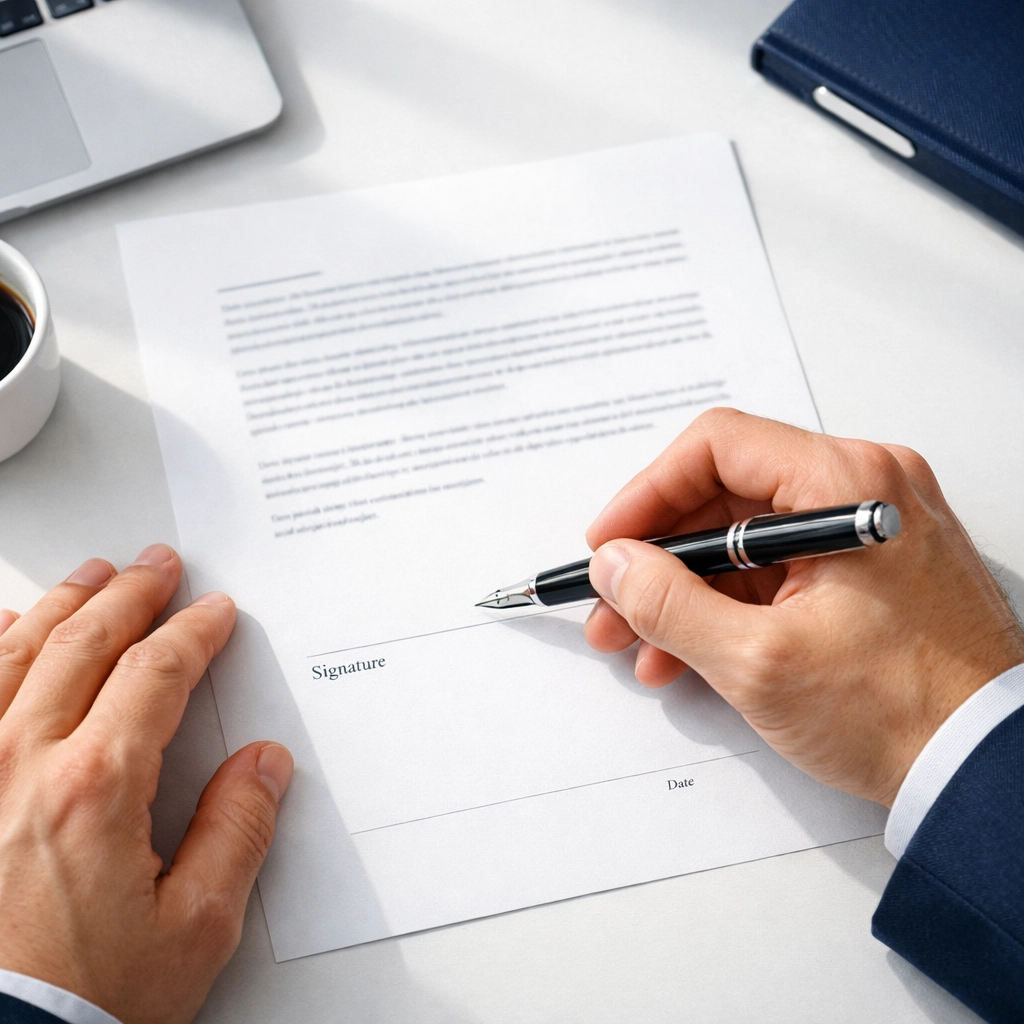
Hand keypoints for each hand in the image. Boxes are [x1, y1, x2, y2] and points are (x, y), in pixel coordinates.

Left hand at [0, 545, 292, 1023]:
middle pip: (86, 643)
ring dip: (63, 604)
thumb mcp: (193, 928)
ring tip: (90, 577)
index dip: (193, 633)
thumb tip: (264, 765)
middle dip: (130, 595)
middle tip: (156, 567)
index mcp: (96, 788)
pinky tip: (8, 629)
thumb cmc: (81, 1000)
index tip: (214, 615)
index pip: (156, 674)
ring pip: (16, 651)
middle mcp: (21, 764)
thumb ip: (237, 832)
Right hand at [584, 409, 1023, 806]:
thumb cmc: (906, 714)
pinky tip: (691, 652)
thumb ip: (670, 604)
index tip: (610, 544)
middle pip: (726, 494)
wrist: (987, 771)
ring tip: (643, 644)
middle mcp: (864, 489)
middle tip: (614, 604)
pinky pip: (778, 569)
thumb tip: (615, 566)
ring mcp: (868, 530)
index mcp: (848, 483)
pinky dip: (730, 604)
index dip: (647, 495)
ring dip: (687, 588)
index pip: (717, 447)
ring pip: (746, 538)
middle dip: (658, 556)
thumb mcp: (760, 661)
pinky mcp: (868, 571)